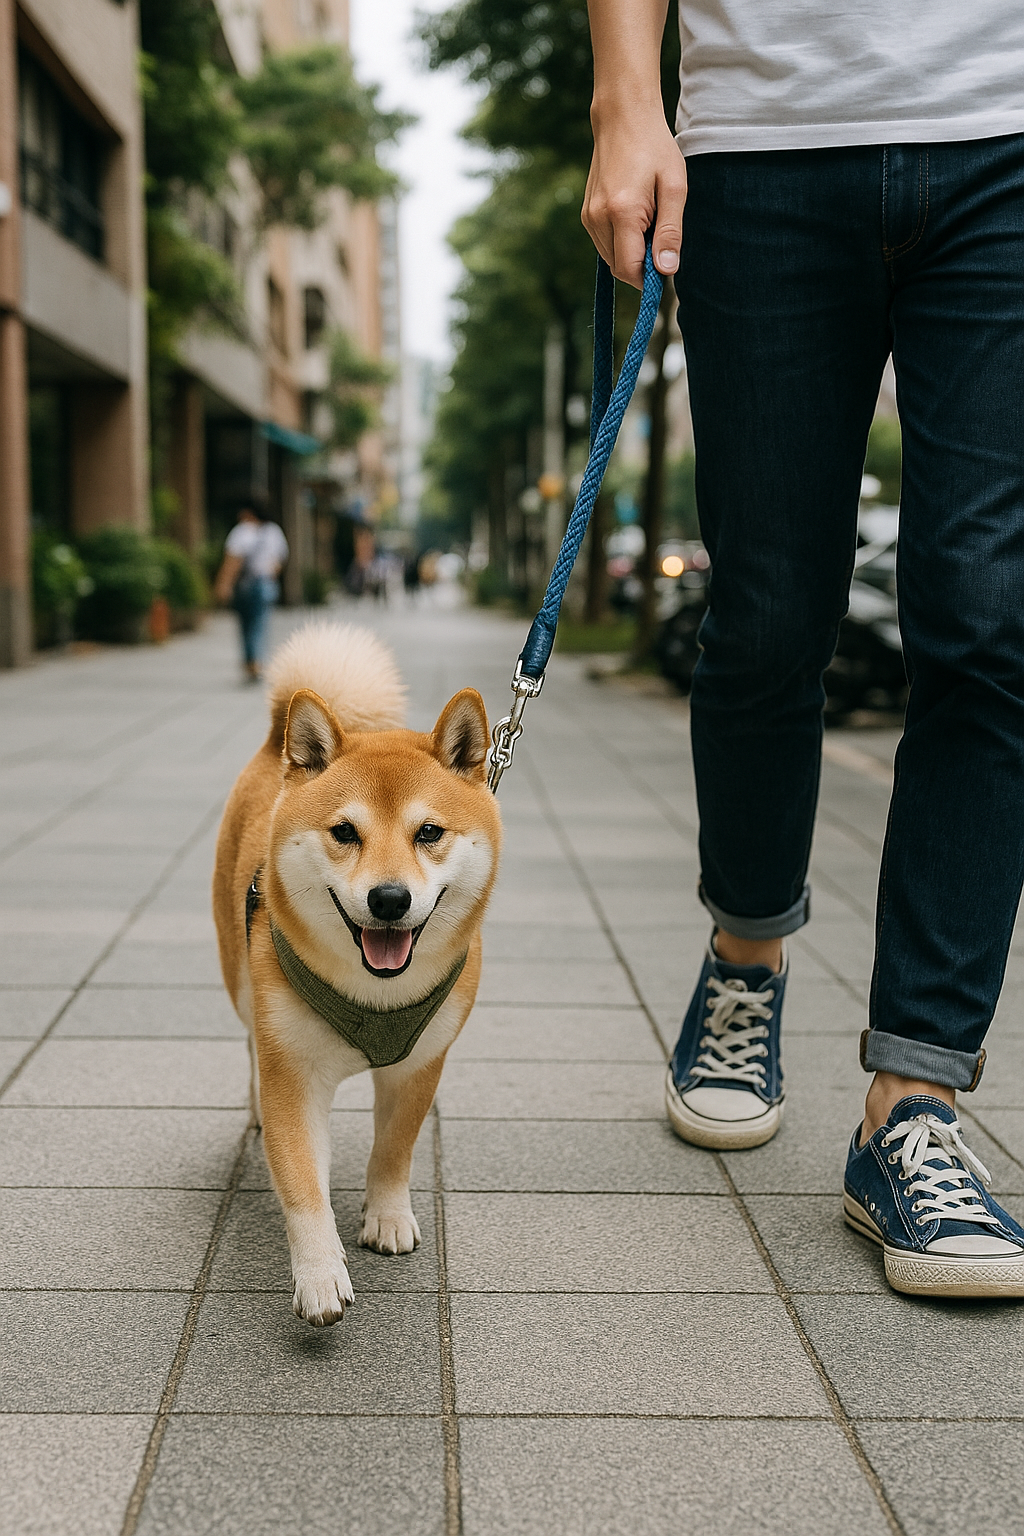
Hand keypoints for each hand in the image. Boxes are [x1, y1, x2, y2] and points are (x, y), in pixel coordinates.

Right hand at [583, 108, 685, 287]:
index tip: (666, 267)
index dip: (649, 278)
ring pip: (611, 259)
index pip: (630, 269)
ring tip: (648, 221)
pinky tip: (635, 218)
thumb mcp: (674, 188)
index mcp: (621, 213)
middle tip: (661, 237)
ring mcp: (588, 217)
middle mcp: (598, 219)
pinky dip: (622, 243)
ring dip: (632, 253)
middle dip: (642, 266)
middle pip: (619, 268)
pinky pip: (605, 244)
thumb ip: (670, 232)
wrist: (623, 118)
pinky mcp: (586, 214)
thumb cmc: (654, 148)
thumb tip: (666, 270)